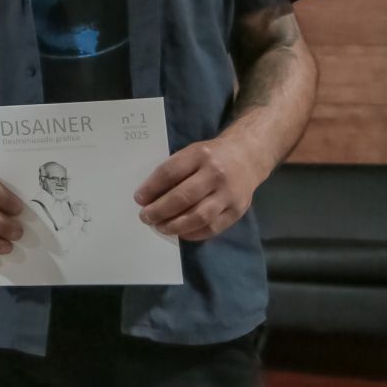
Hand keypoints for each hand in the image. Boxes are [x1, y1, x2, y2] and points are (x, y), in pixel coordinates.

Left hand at [135, 138, 268, 239]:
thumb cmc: (211, 157)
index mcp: (199, 155)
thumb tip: (148, 197)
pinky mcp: (237, 210)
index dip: (151, 188)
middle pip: (183, 197)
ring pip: (198, 216)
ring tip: (160, 227)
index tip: (139, 199)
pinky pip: (212, 228)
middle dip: (159, 210)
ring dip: (174, 225)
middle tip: (145, 217)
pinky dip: (193, 234)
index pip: (169, 173)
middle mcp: (216, 174)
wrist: (247, 157)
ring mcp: (229, 194)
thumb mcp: (192, 153)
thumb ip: (174, 171)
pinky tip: (180, 232)